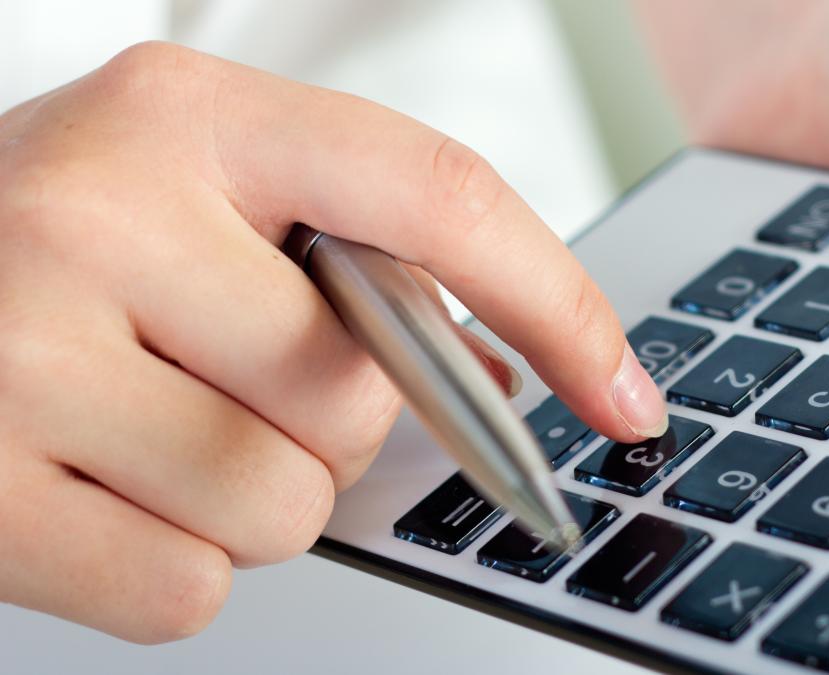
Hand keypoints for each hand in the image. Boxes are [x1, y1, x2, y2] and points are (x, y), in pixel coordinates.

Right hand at [0, 42, 665, 642]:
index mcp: (189, 118)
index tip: (622, 395)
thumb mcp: (195, 195)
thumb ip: (353, 260)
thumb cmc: (50, 244)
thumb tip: (508, 376)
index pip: (440, 198)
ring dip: (249, 495)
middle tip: (216, 374)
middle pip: (363, 393)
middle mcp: (101, 211)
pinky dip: (170, 562)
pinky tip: (96, 487)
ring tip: (147, 426)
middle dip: (327, 419)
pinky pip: (189, 588)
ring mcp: (21, 349)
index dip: (557, 304)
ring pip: (287, 507)